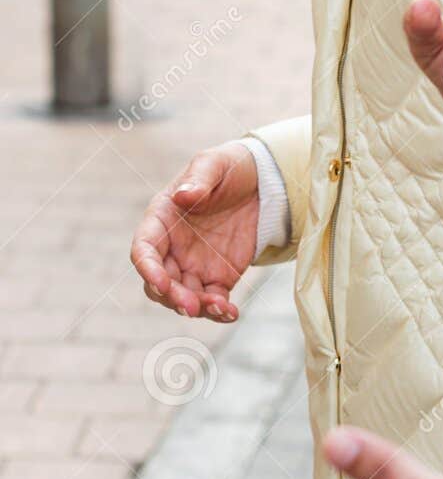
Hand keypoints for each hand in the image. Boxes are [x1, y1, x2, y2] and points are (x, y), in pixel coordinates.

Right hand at [130, 142, 258, 321]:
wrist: (262, 182)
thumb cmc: (229, 169)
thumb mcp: (215, 164)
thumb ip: (199, 178)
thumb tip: (183, 194)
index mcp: (161, 220)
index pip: (143, 250)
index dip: (148, 269)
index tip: (161, 283)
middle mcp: (172, 248)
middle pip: (160, 281)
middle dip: (172, 297)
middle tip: (192, 305)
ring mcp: (193, 265)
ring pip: (183, 297)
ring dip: (196, 308)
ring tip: (221, 308)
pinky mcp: (218, 277)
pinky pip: (212, 301)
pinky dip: (219, 312)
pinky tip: (231, 313)